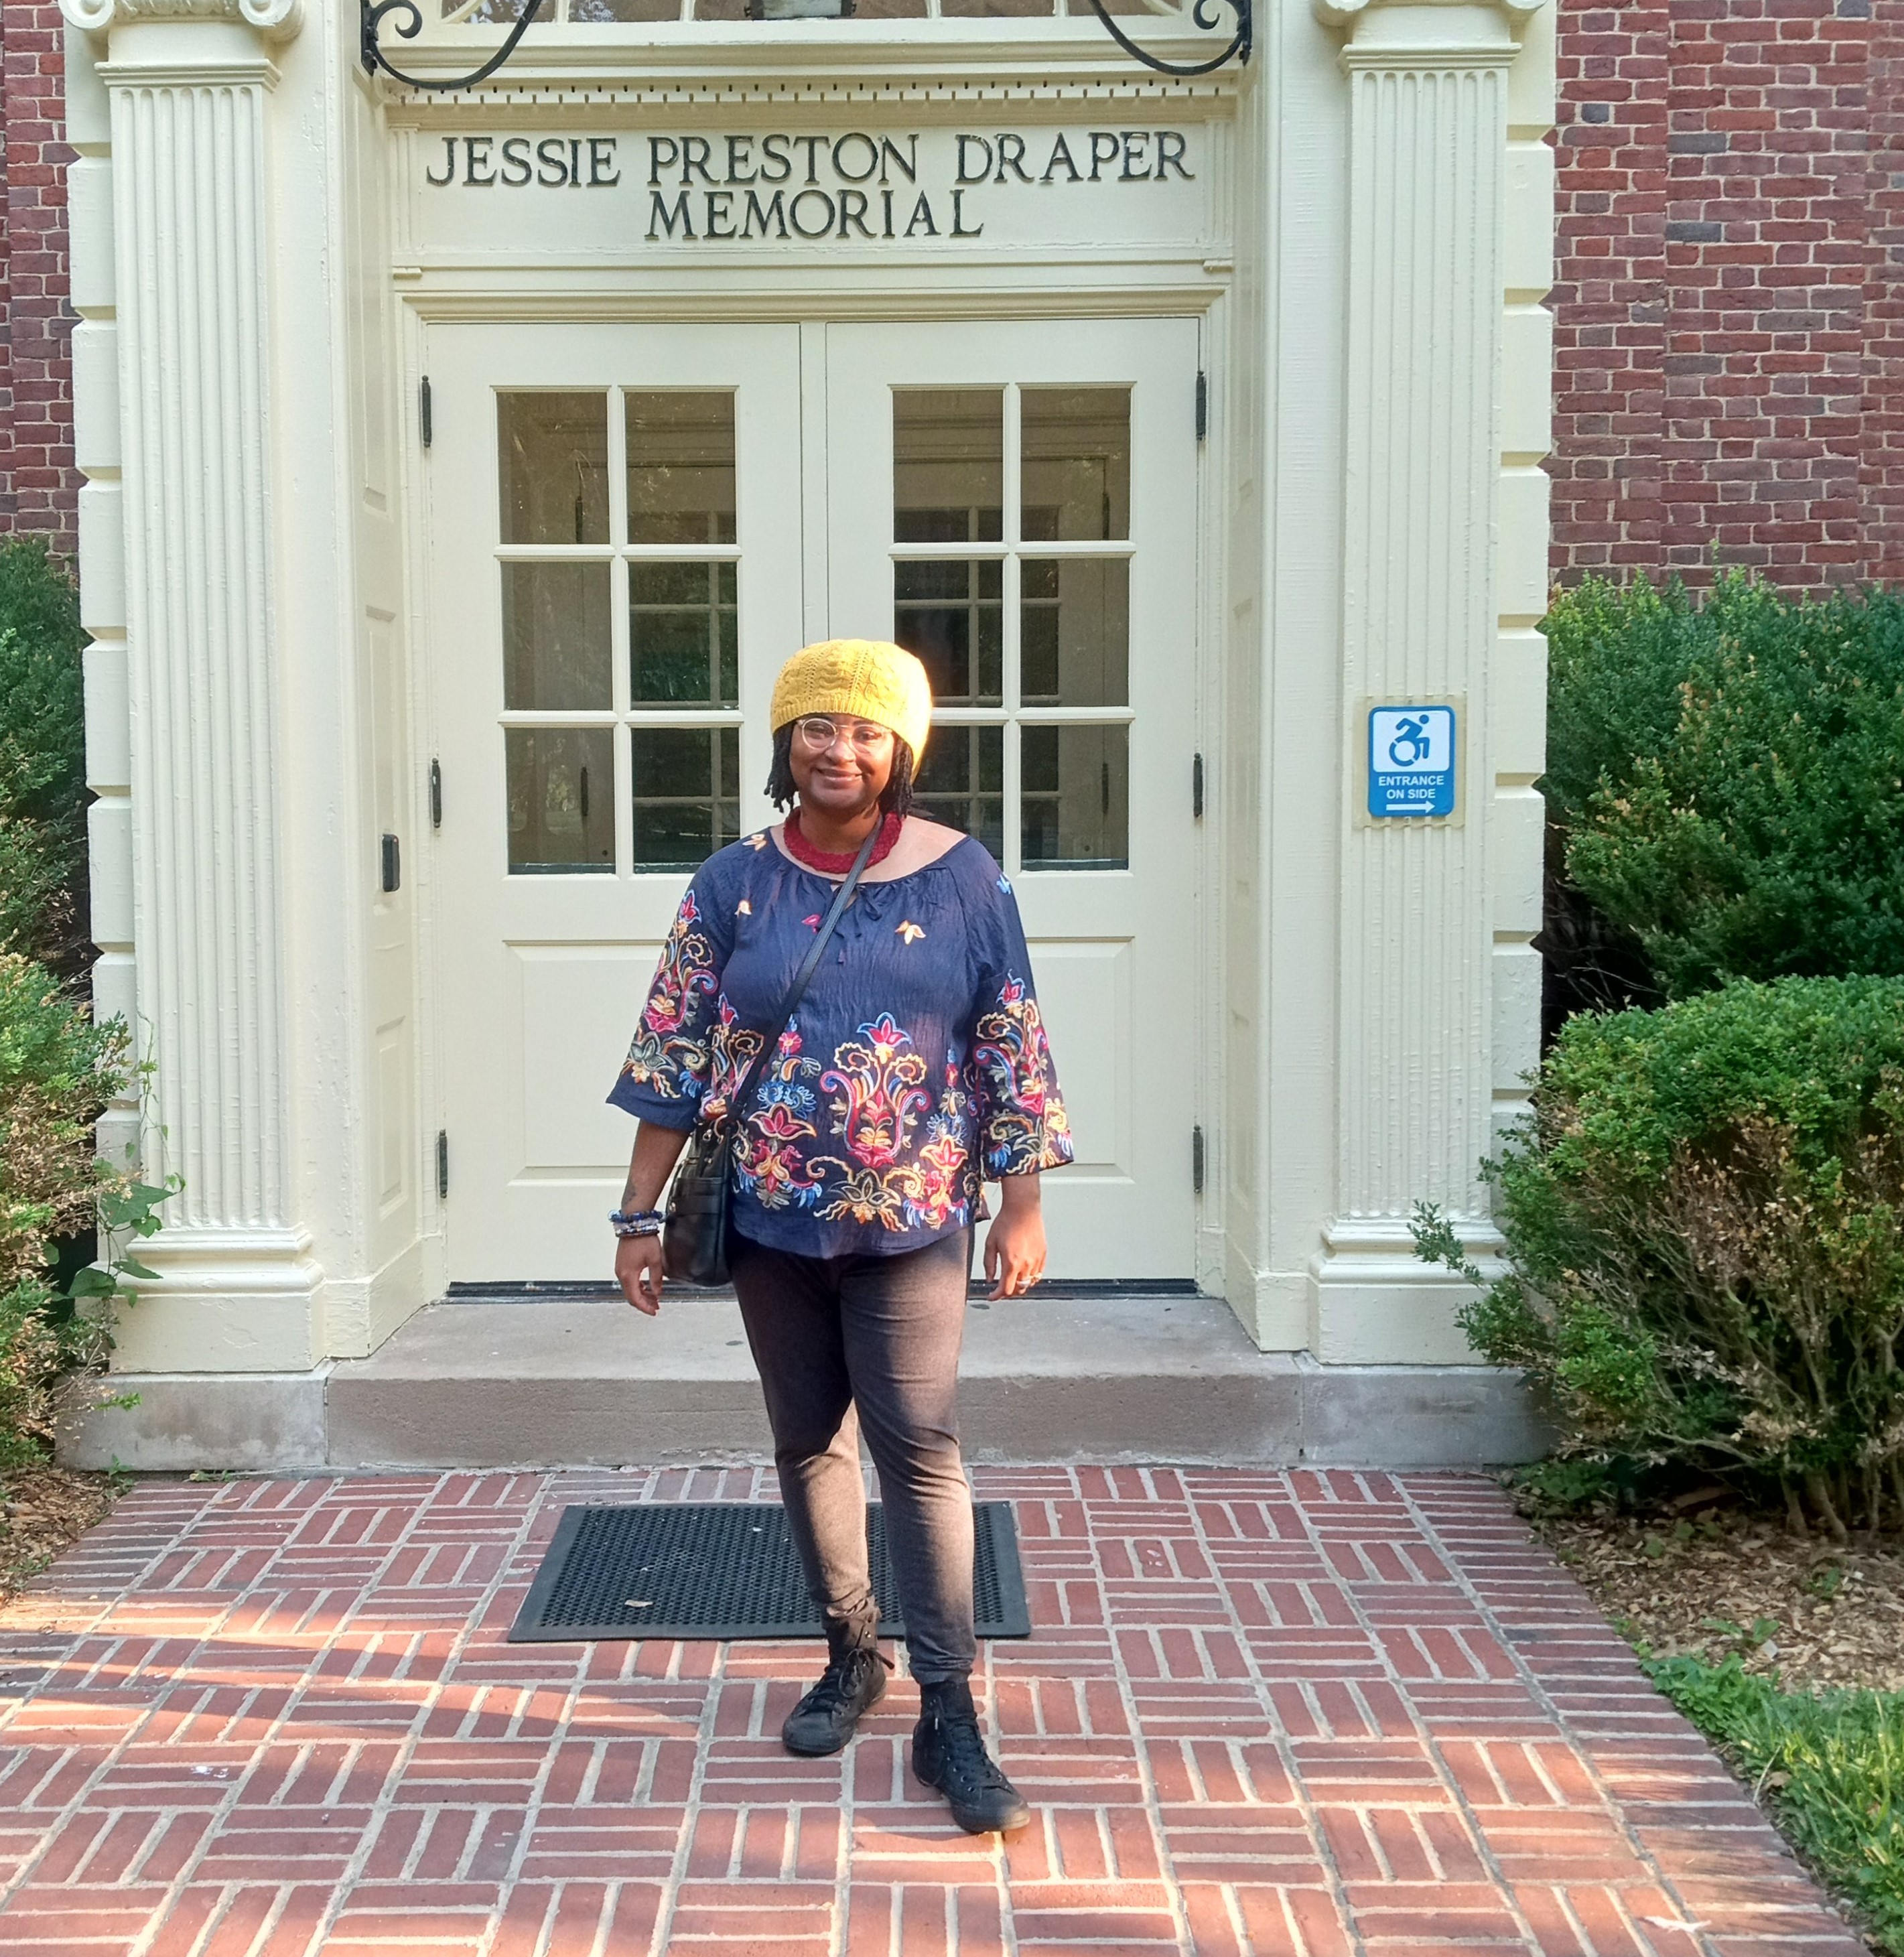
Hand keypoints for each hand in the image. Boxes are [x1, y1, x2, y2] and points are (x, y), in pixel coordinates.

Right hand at [615, 1232, 665, 1315]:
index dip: (644, 1307)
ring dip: (641, 1295)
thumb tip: (658, 1292)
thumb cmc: (644, 1239)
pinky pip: (628, 1281)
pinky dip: (637, 1287)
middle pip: (630, 1295)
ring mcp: (620, 1269)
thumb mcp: (655, 1260)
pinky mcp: (622, 1264)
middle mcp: (620, 1274)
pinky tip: (646, 1287)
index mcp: (628, 1275)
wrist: (634, 1223)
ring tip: (654, 1298)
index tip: (654, 1311)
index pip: (635, 1298)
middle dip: (643, 1303)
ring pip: (629, 1288)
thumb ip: (656, 1278)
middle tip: (656, 1307)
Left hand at [983, 1178, 1045, 1299]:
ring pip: (1029, 1283)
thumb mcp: (990, 1243)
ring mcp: (1037, 1260)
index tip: (991, 1296)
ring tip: (1011, 1281)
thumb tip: (989, 1279)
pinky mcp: (1043, 1254)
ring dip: (1019, 1285)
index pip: (1006, 1290)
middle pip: (1019, 1289)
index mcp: (1011, 1263)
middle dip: (1008, 1292)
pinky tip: (1023, 1273)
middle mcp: (1026, 1264)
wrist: (1023, 1208)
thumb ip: (989, 1264)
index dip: (997, 1296)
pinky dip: (1030, 1277)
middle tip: (1000, 1288)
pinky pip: (1038, 1273)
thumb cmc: (1005, 1222)